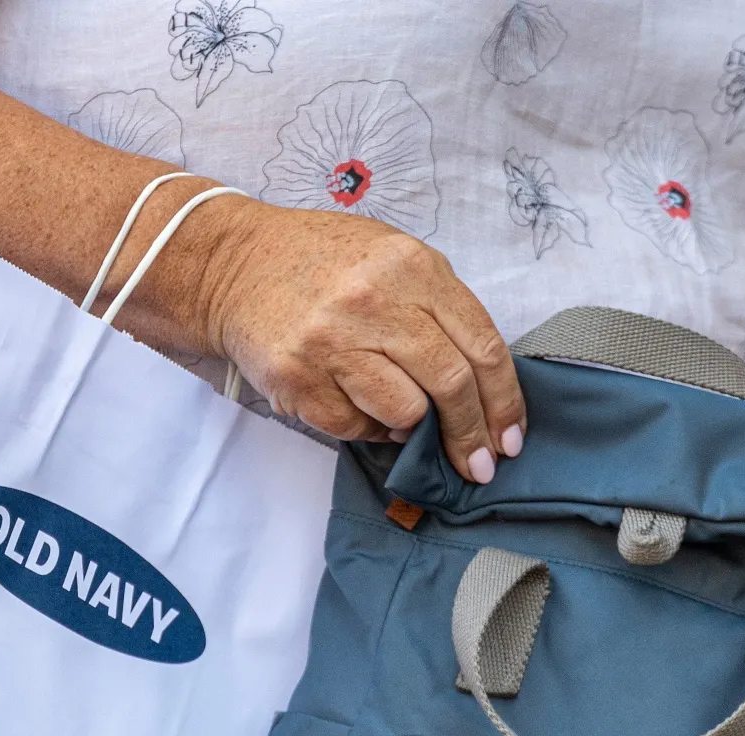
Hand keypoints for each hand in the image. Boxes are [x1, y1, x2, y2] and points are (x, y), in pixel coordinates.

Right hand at [192, 198, 525, 483]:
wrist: (236, 264)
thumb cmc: (324, 264)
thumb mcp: (393, 261)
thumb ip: (438, 310)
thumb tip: (479, 387)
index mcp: (412, 268)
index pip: (482, 346)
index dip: (504, 401)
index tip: (509, 437)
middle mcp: (374, 302)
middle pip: (450, 385)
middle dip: (471, 435)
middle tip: (479, 465)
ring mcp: (332, 341)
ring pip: (404, 413)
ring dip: (412, 428)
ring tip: (404, 420)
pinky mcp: (297, 376)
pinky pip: (354, 426)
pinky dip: (367, 428)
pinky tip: (359, 407)